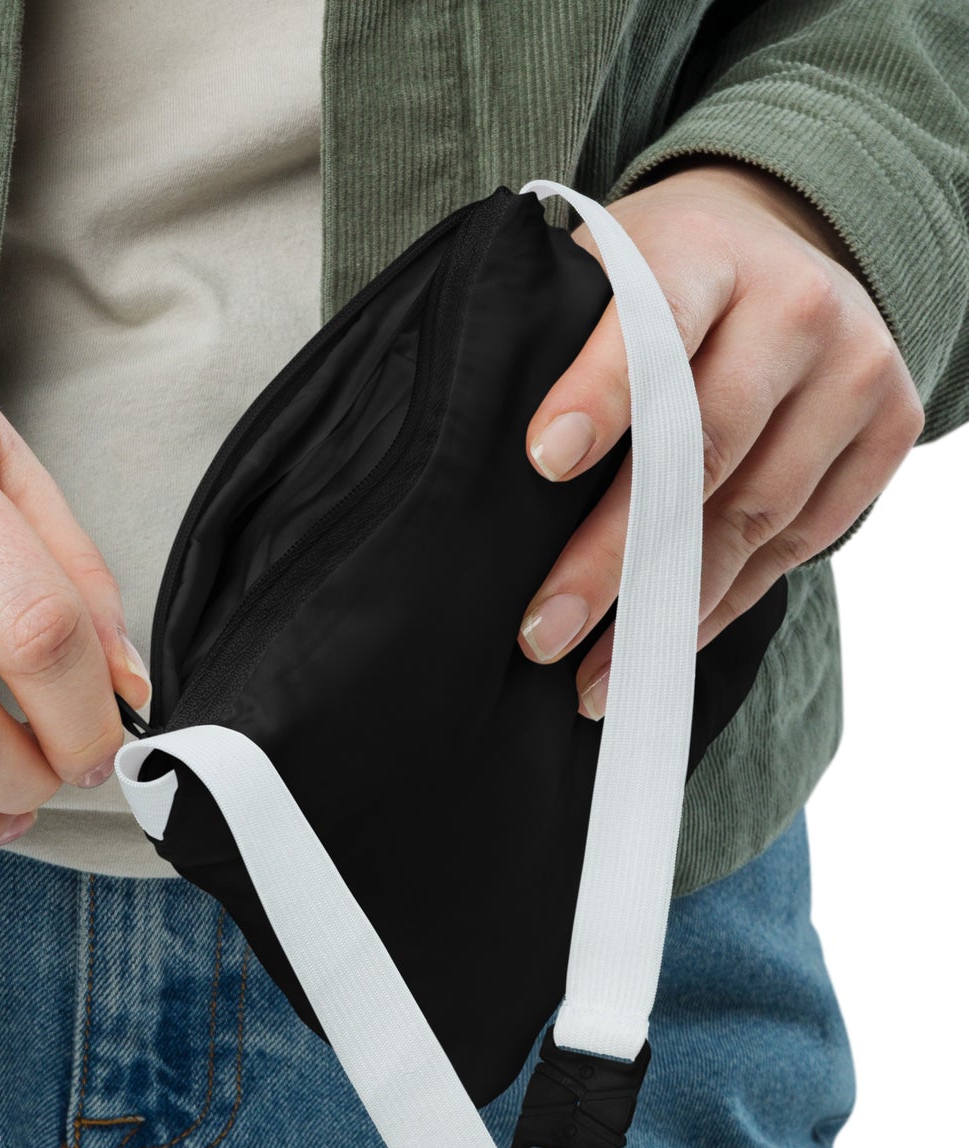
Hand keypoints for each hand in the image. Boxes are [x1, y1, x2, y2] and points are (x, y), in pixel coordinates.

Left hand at [516, 158, 924, 717]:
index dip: (600, 393)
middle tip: (543, 631)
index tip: (543, 462)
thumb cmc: (654, 286)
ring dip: (667, 605)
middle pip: (702, 447)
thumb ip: (559, 350)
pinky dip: (725, 601)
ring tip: (593, 670)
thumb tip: (489, 482)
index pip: (652, 324)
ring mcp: (854, 367)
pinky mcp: (888, 427)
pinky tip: (664, 640)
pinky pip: (799, 540)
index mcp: (702, 254)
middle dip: (614, 555)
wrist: (772, 248)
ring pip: (753, 514)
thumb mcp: (601, 281)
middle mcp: (794, 303)